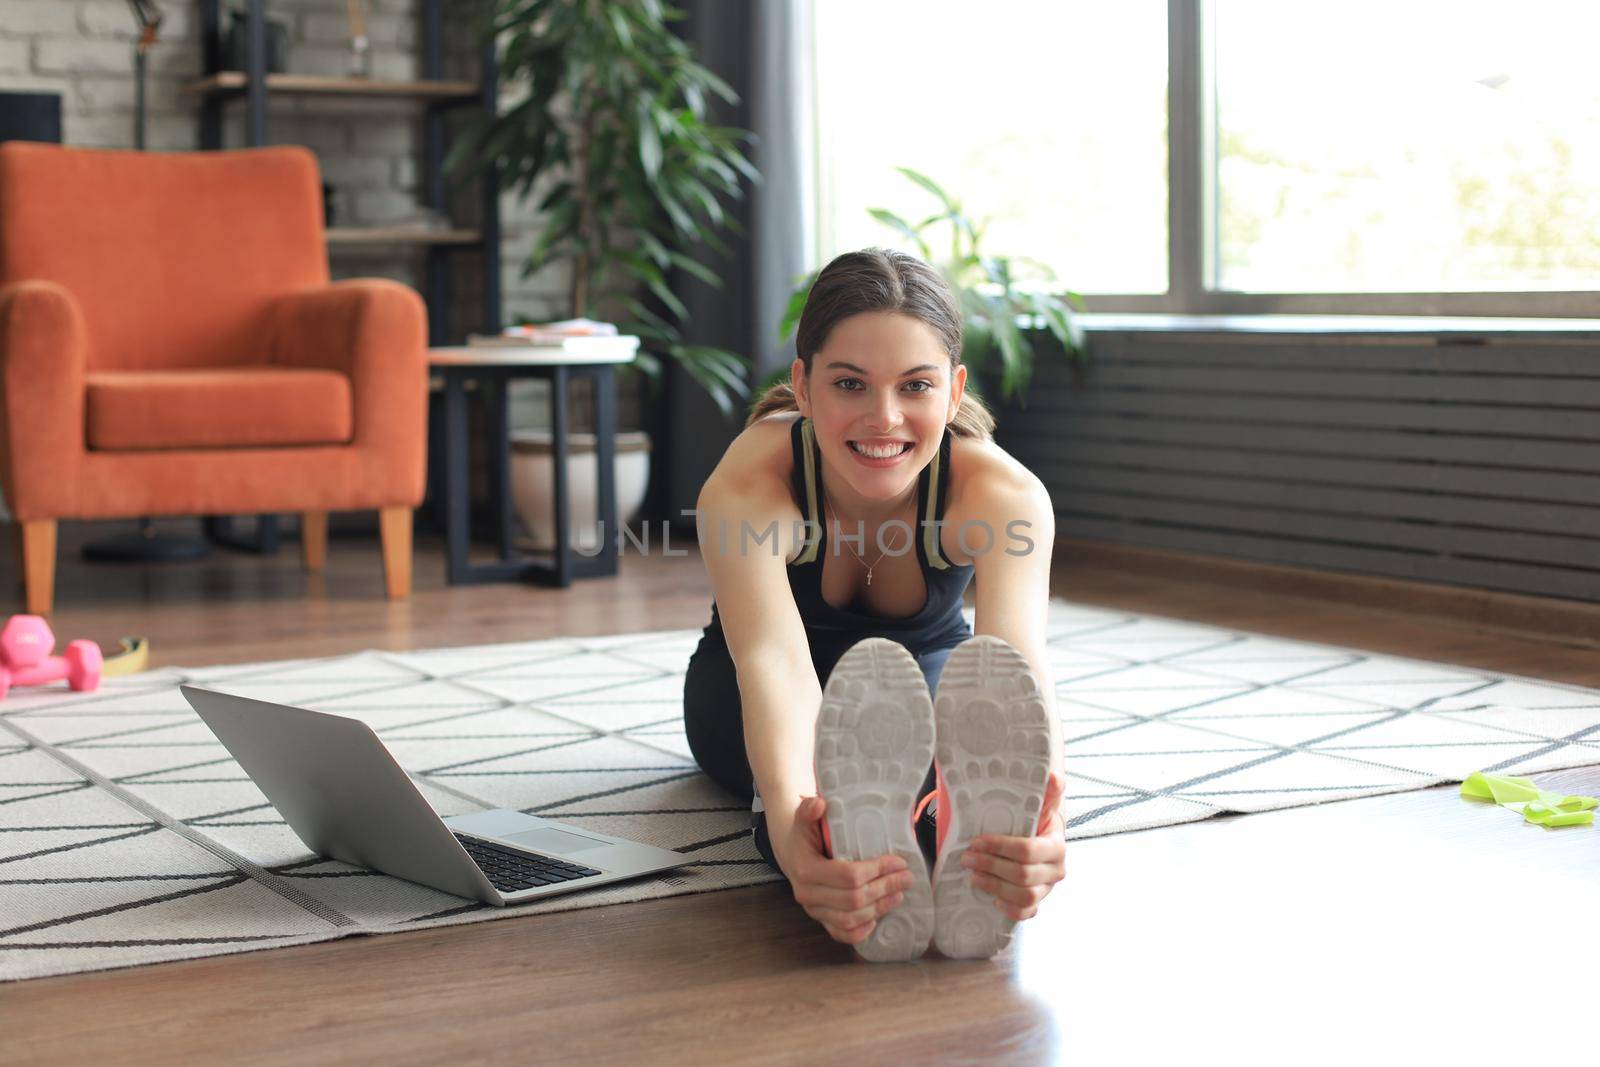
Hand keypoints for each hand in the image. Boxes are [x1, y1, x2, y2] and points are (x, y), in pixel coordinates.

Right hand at [775, 795, 914, 946]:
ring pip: (851, 918)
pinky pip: (841, 934)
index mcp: (806, 869)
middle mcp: (807, 895)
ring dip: (879, 908)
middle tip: (906, 877)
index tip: (898, 861)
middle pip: (854, 899)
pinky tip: (876, 919)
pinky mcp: (821, 920)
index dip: (877, 870)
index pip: (848, 876)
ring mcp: (814, 911)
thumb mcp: (804, 818)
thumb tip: (820, 803)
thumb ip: (809, 809)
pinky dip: (860, 931)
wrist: (792, 854)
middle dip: (885, 888)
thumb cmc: (805, 835)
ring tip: (899, 894)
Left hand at [959, 771, 1065, 922]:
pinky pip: (1026, 914)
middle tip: (966, 858)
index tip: (976, 841)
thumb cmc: (1032, 823)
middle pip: (1023, 875)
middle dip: (991, 866)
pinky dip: (1009, 909)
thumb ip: (1046, 793)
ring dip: (995, 886)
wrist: (1035, 841)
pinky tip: (993, 899)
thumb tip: (1054, 778)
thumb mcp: (1037, 807)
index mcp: (1056, 845)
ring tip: (973, 877)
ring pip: (1024, 896)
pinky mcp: (1037, 904)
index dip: (1000, 847)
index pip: (1028, 850)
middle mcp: (1057, 870)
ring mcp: (1047, 889)